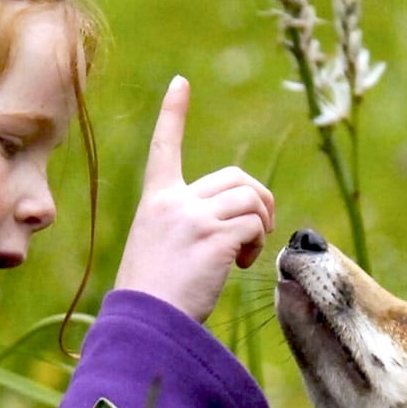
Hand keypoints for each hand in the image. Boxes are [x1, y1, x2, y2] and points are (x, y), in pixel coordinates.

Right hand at [112, 77, 275, 321]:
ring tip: (246, 253)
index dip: (173, 114)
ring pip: (250, 199)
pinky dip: (258, 243)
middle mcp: (174, 202)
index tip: (180, 82)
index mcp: (156, 201)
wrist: (145, 324)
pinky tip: (242, 264)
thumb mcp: (158, 247)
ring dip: (261, 224)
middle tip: (255, 232)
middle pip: (236, 177)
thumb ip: (187, 223)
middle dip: (258, 200)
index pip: (165, 148)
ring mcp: (193, 218)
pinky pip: (255, 224)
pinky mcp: (214, 237)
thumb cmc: (153, 297)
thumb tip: (237, 222)